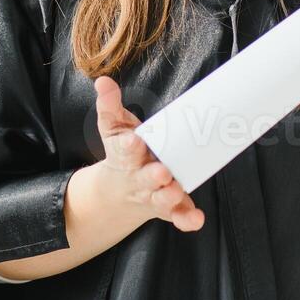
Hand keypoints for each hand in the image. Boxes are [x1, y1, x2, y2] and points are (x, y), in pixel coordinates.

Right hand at [92, 75, 205, 232]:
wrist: (118, 193)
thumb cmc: (122, 153)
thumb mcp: (112, 128)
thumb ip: (109, 105)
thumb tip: (103, 81)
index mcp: (125, 156)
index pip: (124, 150)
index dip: (128, 145)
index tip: (133, 140)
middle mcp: (139, 178)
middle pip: (145, 178)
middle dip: (153, 175)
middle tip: (162, 171)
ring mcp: (154, 195)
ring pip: (161, 199)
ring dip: (169, 196)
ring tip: (176, 190)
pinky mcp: (169, 209)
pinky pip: (178, 217)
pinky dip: (186, 219)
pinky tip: (197, 218)